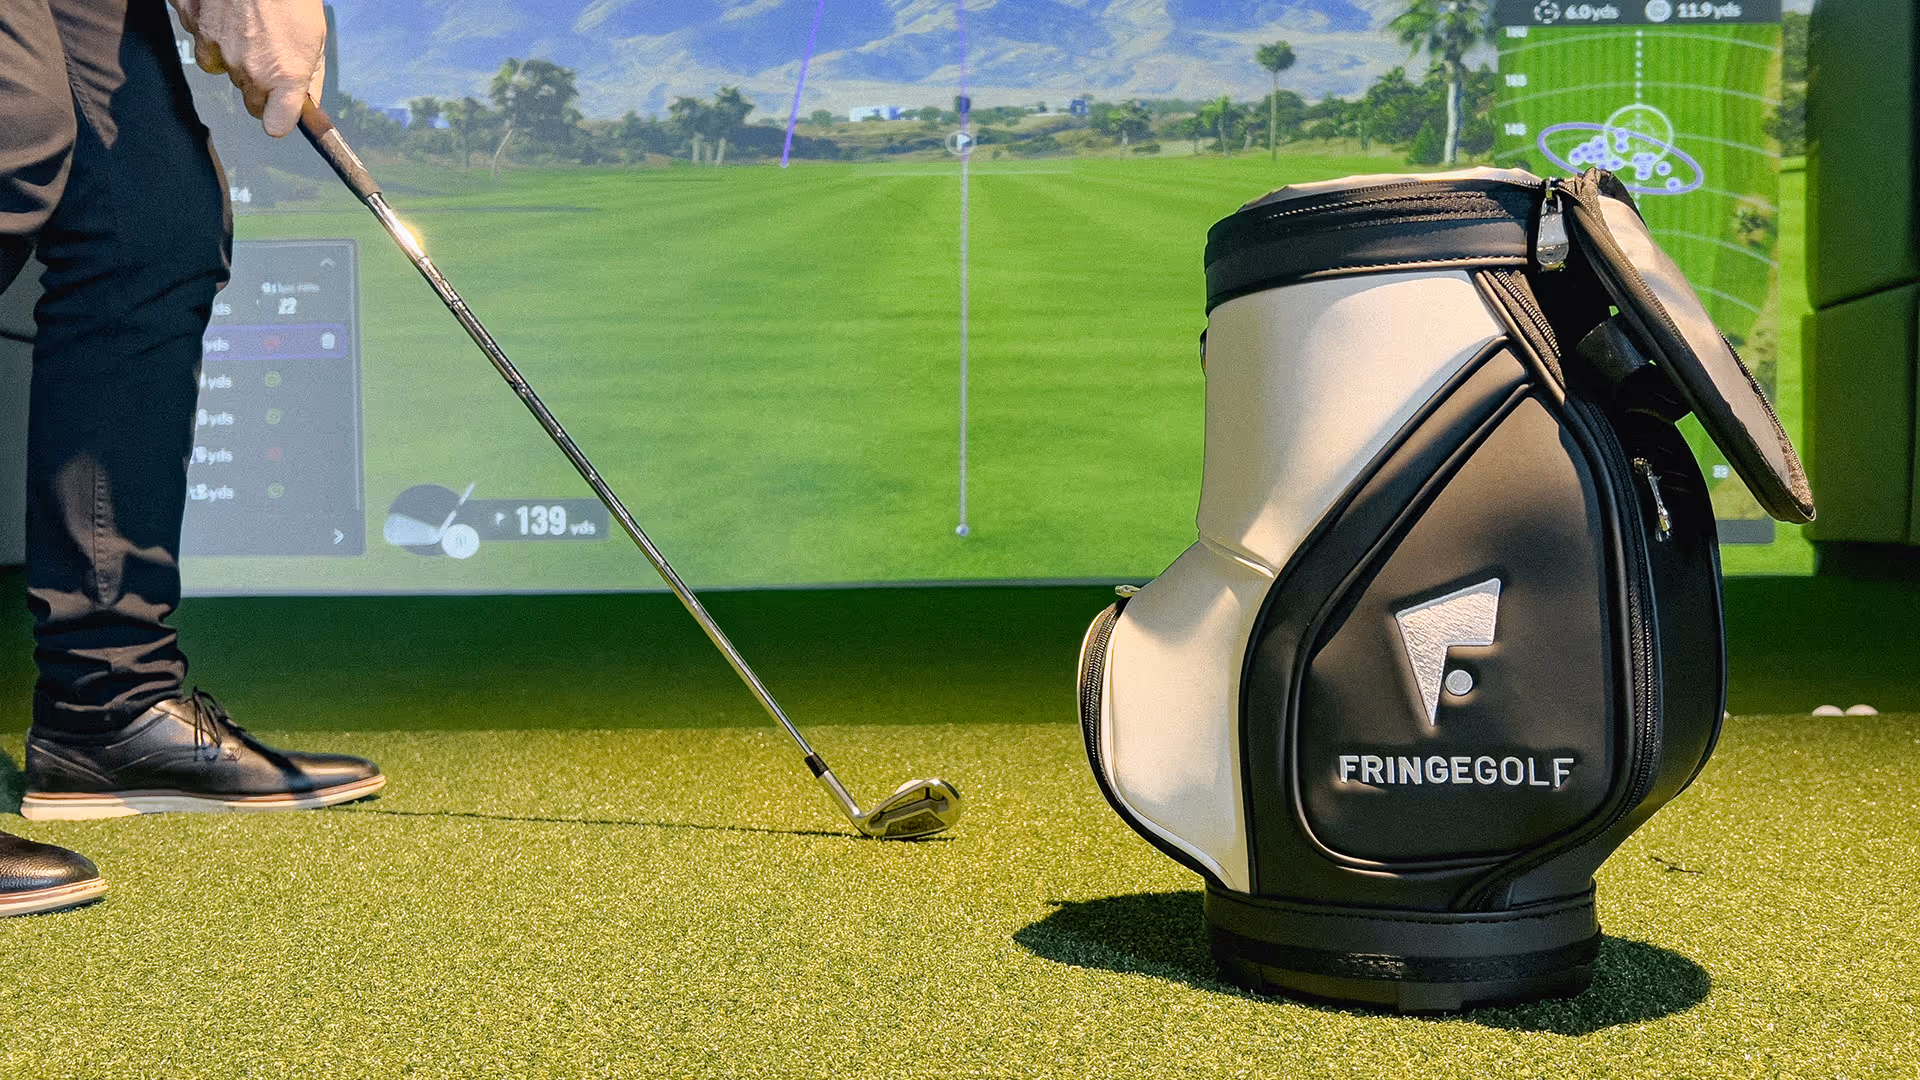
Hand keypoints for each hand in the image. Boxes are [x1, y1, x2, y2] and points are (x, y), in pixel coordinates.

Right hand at [169, 0, 325, 136]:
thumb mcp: (314, 38)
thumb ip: (310, 75)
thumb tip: (307, 100)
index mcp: (284, 76)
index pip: (275, 124)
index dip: (279, 118)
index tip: (282, 112)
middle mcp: (249, 70)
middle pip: (250, 98)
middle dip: (259, 85)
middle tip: (269, 55)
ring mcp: (218, 49)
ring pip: (222, 70)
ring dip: (233, 57)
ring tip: (247, 28)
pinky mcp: (195, 27)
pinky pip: (201, 40)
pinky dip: (210, 31)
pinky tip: (225, 14)